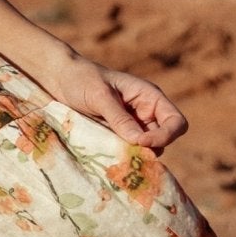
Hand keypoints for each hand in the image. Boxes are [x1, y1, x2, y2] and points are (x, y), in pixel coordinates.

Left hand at [37, 50, 188, 150]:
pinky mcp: (116, 136)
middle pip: (164, 140)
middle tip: (127, 155)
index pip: (176, 122)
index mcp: (150, 98)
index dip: (165, 136)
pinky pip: (127, 152)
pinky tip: (108, 158)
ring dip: (134, 156)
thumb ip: (119, 118)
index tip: (141, 142)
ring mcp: (132, 126)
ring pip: (146, 150)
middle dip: (150, 150)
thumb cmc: (82, 79)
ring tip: (114, 156)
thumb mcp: (100, 96)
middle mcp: (145, 113)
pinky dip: (122, 157)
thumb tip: (139, 141)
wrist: (60, 78)